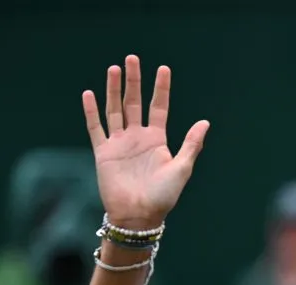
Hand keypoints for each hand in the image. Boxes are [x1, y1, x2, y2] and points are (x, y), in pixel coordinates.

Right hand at [83, 55, 208, 228]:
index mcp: (158, 139)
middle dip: (134, 81)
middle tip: (132, 58)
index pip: (159, 107)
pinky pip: (96, 127)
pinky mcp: (104, 152)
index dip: (161, 88)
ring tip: (114, 68)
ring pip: (115, 110)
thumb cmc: (164, 195)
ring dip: (113, 89)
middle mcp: (138, 138)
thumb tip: (205, 122)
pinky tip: (90, 94)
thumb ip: (191, 144)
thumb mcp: (182, 168)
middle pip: (135, 102)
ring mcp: (120, 143)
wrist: (139, 215)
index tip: (163, 68)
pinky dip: (92, 111)